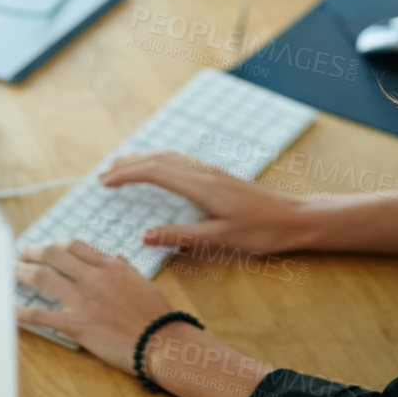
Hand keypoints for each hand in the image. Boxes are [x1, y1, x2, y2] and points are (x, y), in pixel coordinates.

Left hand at [15, 240, 174, 372]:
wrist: (161, 341)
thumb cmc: (156, 313)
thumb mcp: (142, 281)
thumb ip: (124, 267)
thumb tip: (115, 257)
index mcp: (110, 265)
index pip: (74, 245)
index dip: (54, 244)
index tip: (45, 248)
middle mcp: (93, 277)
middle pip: (54, 254)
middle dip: (33, 251)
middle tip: (22, 255)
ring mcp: (83, 300)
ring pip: (43, 278)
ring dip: (22, 272)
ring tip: (10, 272)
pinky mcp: (76, 324)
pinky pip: (42, 316)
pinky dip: (22, 313)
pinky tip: (10, 311)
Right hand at [100, 151, 313, 253]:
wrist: (295, 217)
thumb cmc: (262, 230)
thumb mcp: (221, 238)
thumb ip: (182, 237)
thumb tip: (145, 236)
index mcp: (201, 186)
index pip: (155, 172)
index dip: (127, 174)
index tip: (104, 181)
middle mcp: (204, 173)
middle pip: (159, 160)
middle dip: (129, 165)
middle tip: (103, 175)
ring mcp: (212, 172)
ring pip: (170, 158)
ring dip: (144, 160)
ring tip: (123, 168)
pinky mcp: (218, 176)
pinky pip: (181, 162)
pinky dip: (161, 162)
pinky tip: (159, 170)